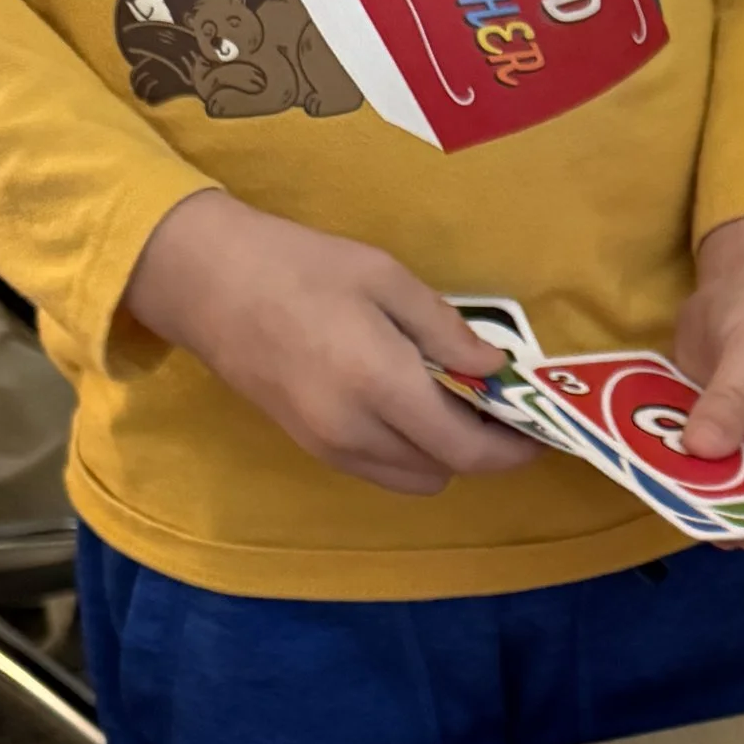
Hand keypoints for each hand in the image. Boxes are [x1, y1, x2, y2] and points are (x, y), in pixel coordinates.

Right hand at [124, 192, 543, 498]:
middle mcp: (356, 431)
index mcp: (380, 384)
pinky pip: (379, 470)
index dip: (512, 450)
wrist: (204, 281)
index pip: (466, 449)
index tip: (539, 432)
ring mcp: (329, 446)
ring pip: (413, 478)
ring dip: (443, 454)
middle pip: (445, 470)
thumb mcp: (383, 277)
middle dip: (482, 450)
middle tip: (497, 408)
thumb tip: (494, 369)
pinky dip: (407, 453)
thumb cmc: (297, 265)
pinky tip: (407, 407)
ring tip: (450, 404)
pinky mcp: (310, 447)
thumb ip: (445, 330)